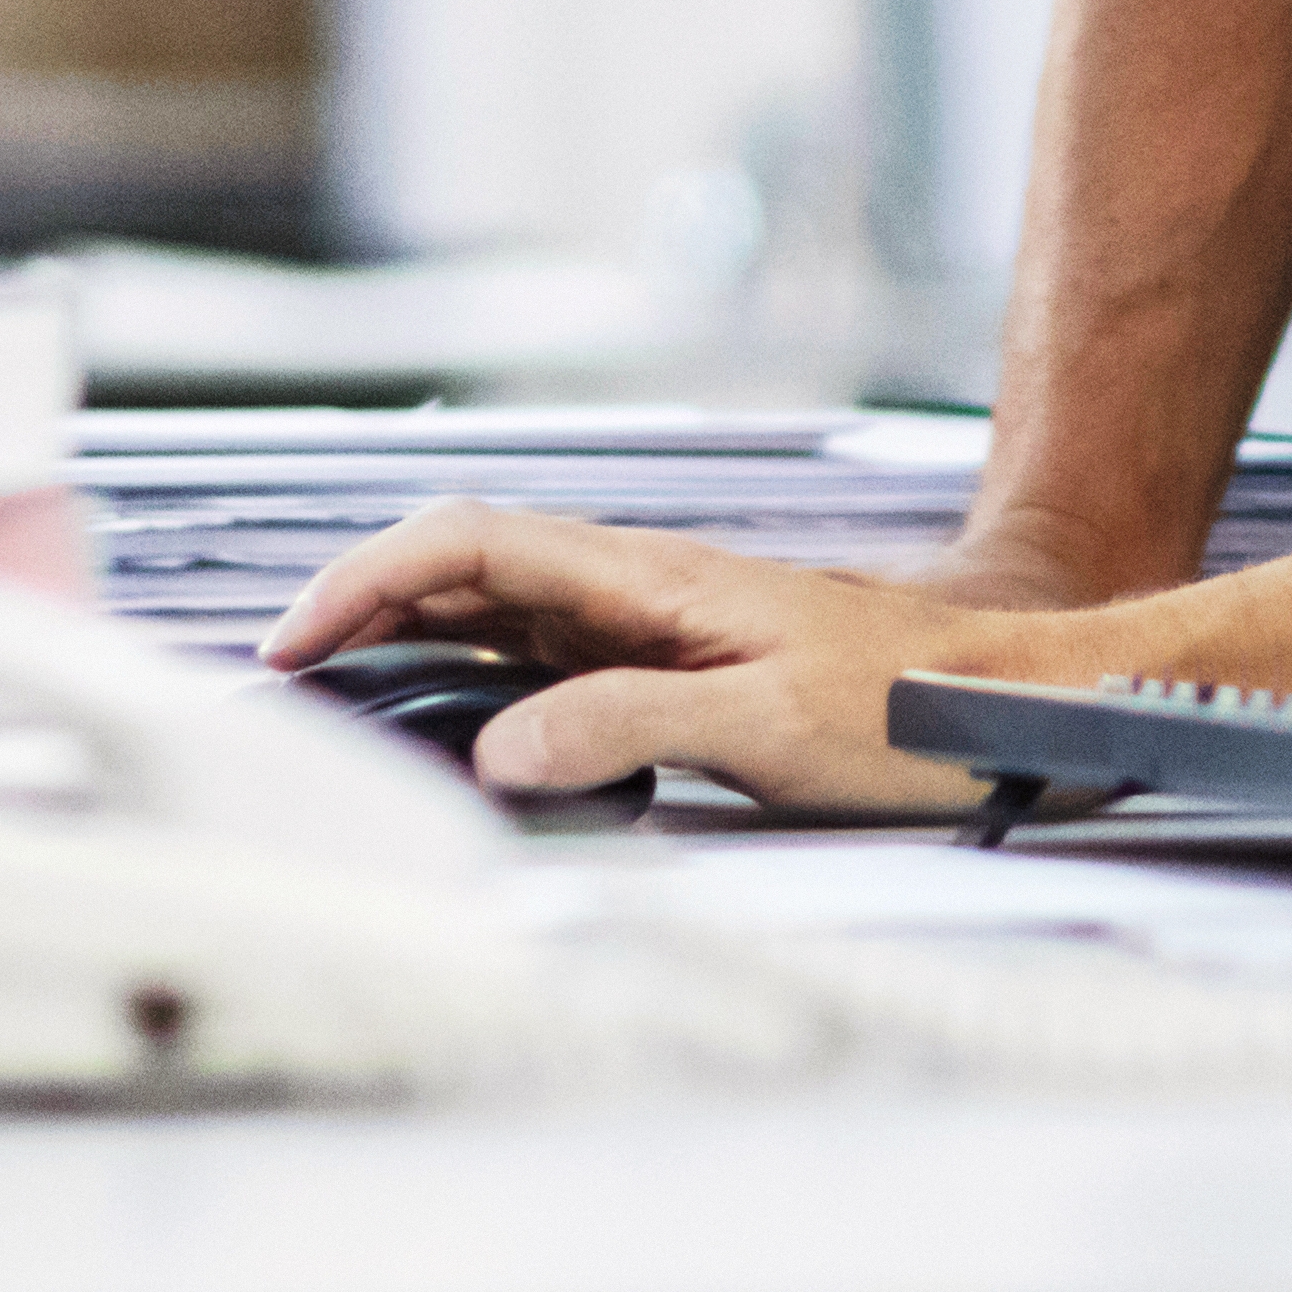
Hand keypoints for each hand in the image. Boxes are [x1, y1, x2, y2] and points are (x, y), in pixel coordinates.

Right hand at [259, 496, 1075, 813]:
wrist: (1010, 694)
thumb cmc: (912, 703)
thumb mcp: (768, 726)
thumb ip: (627, 726)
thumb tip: (498, 749)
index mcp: (645, 576)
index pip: (468, 542)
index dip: (365, 582)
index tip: (293, 644)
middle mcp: (635, 585)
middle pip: (461, 567)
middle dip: (357, 609)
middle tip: (281, 687)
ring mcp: (650, 621)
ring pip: (495, 609)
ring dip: (406, 642)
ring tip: (335, 705)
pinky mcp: (673, 663)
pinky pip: (544, 655)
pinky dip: (473, 678)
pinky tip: (454, 725)